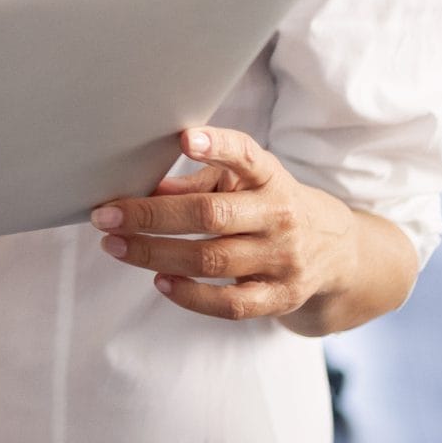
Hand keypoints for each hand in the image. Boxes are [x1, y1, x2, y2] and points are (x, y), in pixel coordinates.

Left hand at [91, 126, 357, 322]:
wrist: (337, 251)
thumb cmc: (267, 205)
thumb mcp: (243, 183)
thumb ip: (197, 183)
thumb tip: (147, 191)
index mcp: (270, 178)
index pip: (247, 157)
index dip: (218, 146)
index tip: (186, 139)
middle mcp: (280, 216)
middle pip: (210, 216)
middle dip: (150, 215)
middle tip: (105, 215)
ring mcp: (283, 260)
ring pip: (211, 260)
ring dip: (154, 253)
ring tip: (114, 246)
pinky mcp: (280, 297)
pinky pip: (230, 303)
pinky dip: (190, 295)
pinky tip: (158, 280)